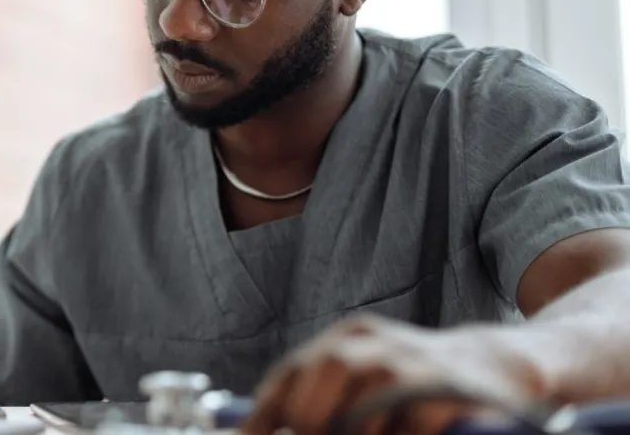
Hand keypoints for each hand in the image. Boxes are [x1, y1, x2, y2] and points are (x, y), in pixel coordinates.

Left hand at [241, 314, 547, 434]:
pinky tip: (407, 434)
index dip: (264, 417)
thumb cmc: (416, 383)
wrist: (499, 366)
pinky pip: (408, 428)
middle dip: (312, 426)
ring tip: (378, 433)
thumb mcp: (363, 378)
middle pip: (321, 385)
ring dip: (360, 433)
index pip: (289, 376)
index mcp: (346, 338)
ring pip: (361, 413)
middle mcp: (373, 344)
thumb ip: (320, 399)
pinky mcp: (447, 394)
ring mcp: (411, 366)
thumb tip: (274, 428)